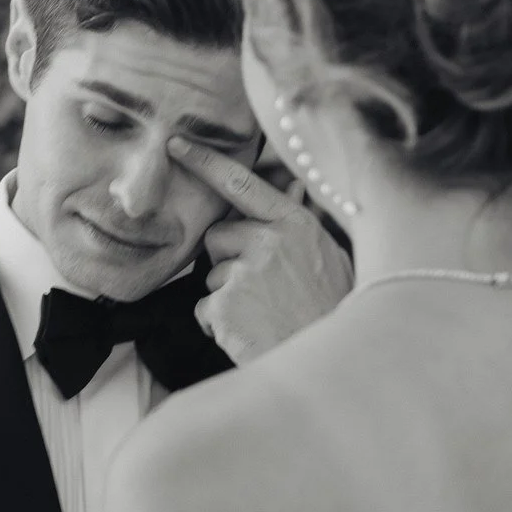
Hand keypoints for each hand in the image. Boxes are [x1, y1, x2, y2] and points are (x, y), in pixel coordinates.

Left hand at [168, 137, 353, 364]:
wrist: (334, 368)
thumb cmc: (330, 314)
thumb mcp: (328, 258)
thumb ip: (300, 224)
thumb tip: (292, 185)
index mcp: (296, 224)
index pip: (242, 183)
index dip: (206, 162)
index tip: (177, 144)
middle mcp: (271, 240)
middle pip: (219, 235)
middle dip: (228, 261)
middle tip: (261, 292)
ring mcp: (248, 271)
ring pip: (211, 274)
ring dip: (226, 297)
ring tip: (262, 315)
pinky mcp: (227, 303)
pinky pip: (204, 309)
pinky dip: (219, 325)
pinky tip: (251, 333)